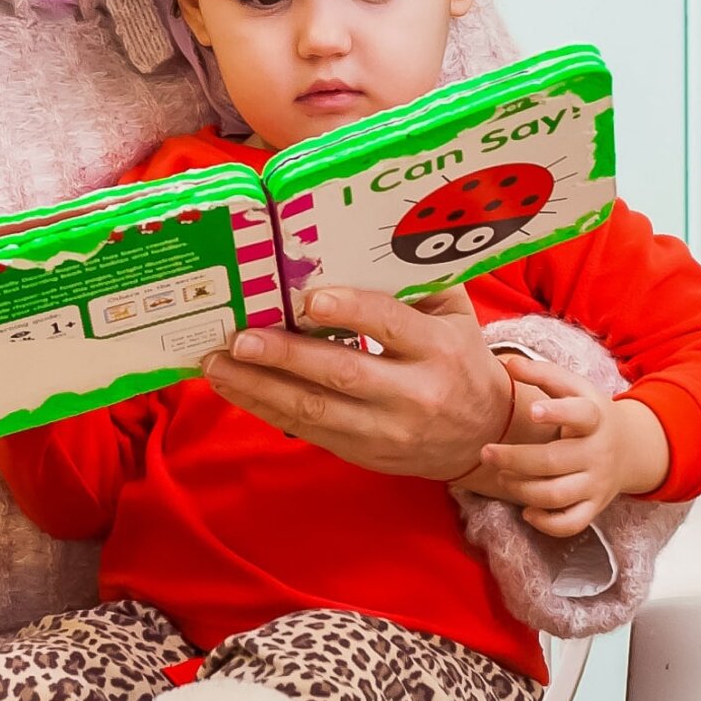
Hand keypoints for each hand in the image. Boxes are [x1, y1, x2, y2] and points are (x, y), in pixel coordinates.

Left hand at [200, 286, 514, 480]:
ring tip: (218, 366)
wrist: (482, 436)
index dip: (350, 311)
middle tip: (240, 339)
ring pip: (314, 411)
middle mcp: (414, 394)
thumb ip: (416, 284)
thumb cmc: (460, 360)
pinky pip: (307, 431)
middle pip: (342, 374)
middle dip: (285, 357)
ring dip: (259, 388)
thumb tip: (355, 248)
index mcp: (438, 349)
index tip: (309, 299)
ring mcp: (385, 430)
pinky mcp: (362, 452)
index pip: (391, 326)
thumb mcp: (455, 316)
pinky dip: (266, 409)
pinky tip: (235, 388)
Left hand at [457, 356, 668, 537]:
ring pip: (557, 494)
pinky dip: (547, 523)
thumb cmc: (589, 414)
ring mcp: (597, 483)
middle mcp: (598, 452)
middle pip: (555, 460)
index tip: (534, 410)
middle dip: (515, 459)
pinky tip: (527, 510)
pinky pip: (571, 523)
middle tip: (486, 453)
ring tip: (502, 477)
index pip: (581, 414)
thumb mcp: (575, 388)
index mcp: (595, 417)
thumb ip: (544, 374)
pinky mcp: (594, 507)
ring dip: (522, 489)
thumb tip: (508, 364)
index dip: (558, 413)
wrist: (630, 448)